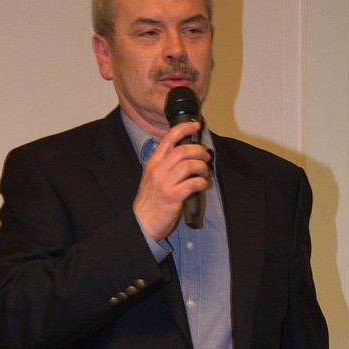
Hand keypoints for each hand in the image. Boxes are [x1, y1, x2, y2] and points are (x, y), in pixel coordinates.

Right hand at [133, 122, 212, 240]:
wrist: (142, 223)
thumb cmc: (151, 201)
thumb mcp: (153, 178)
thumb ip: (165, 165)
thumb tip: (186, 155)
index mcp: (153, 163)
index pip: (168, 139)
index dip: (183, 129)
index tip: (195, 125)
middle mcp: (157, 170)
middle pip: (183, 150)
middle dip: (199, 151)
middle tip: (206, 157)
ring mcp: (164, 183)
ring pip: (189, 165)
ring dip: (202, 167)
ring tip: (206, 172)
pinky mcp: (172, 196)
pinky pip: (193, 183)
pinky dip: (202, 182)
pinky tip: (204, 185)